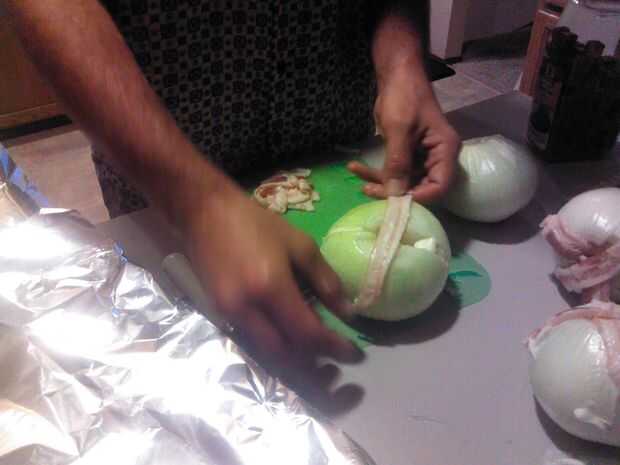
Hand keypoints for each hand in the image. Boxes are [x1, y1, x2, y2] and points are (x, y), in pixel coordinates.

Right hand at [183, 184, 359, 371]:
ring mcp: (229, 314)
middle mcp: (247, 308)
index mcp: (270, 287)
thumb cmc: (256, 223)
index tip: (354, 353)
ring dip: (294, 361)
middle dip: (313, 364)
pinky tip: (291, 341)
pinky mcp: (219, 314)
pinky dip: (275, 348)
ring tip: (317, 357)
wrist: (204, 214)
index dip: (333, 348)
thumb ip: (326, 280)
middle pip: (285, 355)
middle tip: (335, 362)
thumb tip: (348, 312)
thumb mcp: (300, 244)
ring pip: (267, 354)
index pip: (307, 333)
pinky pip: (253, 342)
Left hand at [349, 64, 460, 202]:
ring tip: (357, 174)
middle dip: (393, 191)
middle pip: (419, 187)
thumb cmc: (404, 96)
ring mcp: (422, 157)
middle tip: (367, 190)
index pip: (439, 186)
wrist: (396, 74)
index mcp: (445, 150)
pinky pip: (393, 171)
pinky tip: (355, 167)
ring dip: (379, 181)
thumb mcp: (399, 129)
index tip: (394, 200)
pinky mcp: (407, 155)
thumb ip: (398, 162)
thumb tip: (394, 194)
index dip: (418, 197)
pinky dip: (376, 171)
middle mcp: (437, 157)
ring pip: (403, 181)